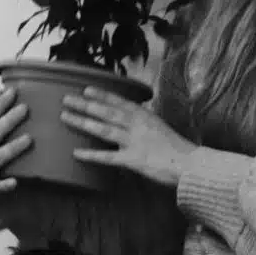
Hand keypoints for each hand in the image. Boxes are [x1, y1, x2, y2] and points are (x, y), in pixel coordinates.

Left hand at [61, 86, 195, 187]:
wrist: (190, 165)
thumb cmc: (176, 148)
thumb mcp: (159, 128)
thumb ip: (143, 122)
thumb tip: (130, 117)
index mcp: (144, 116)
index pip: (119, 102)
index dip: (101, 95)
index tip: (86, 89)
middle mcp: (137, 125)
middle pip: (107, 112)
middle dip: (85, 105)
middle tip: (66, 99)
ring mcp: (134, 142)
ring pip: (104, 129)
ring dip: (83, 122)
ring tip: (66, 117)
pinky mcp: (133, 160)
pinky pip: (108, 157)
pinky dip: (91, 155)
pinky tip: (76, 153)